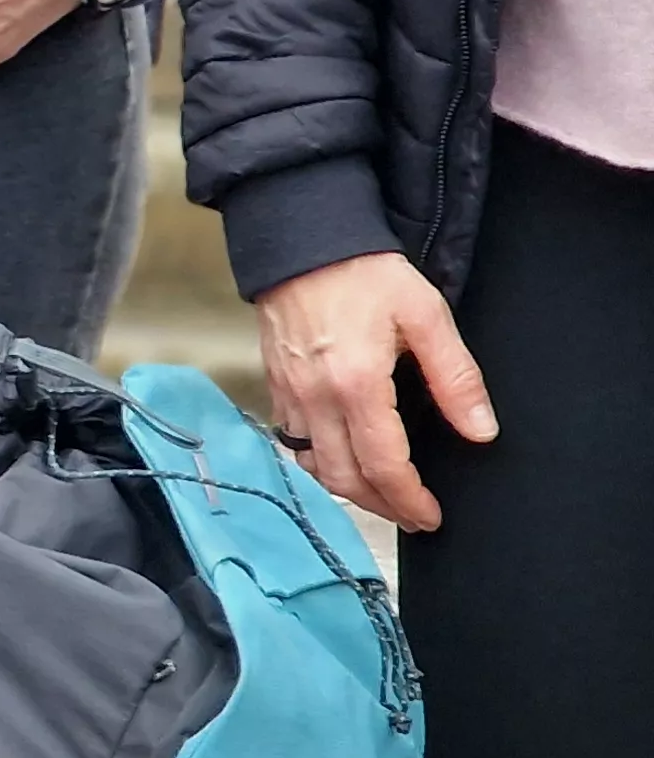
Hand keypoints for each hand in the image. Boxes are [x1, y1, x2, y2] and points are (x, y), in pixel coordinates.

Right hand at [258, 252, 497, 531]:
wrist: (302, 242)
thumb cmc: (364, 273)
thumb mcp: (427, 317)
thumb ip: (456, 378)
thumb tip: (481, 431)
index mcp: (358, 385)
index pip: (384, 466)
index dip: (410, 499)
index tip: (431, 516)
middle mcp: (317, 400)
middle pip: (344, 479)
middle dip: (381, 506)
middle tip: (412, 515)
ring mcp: (290, 396)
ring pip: (314, 467)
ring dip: (349, 490)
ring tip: (382, 495)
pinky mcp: (276, 387)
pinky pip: (294, 443)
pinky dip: (320, 463)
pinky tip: (344, 459)